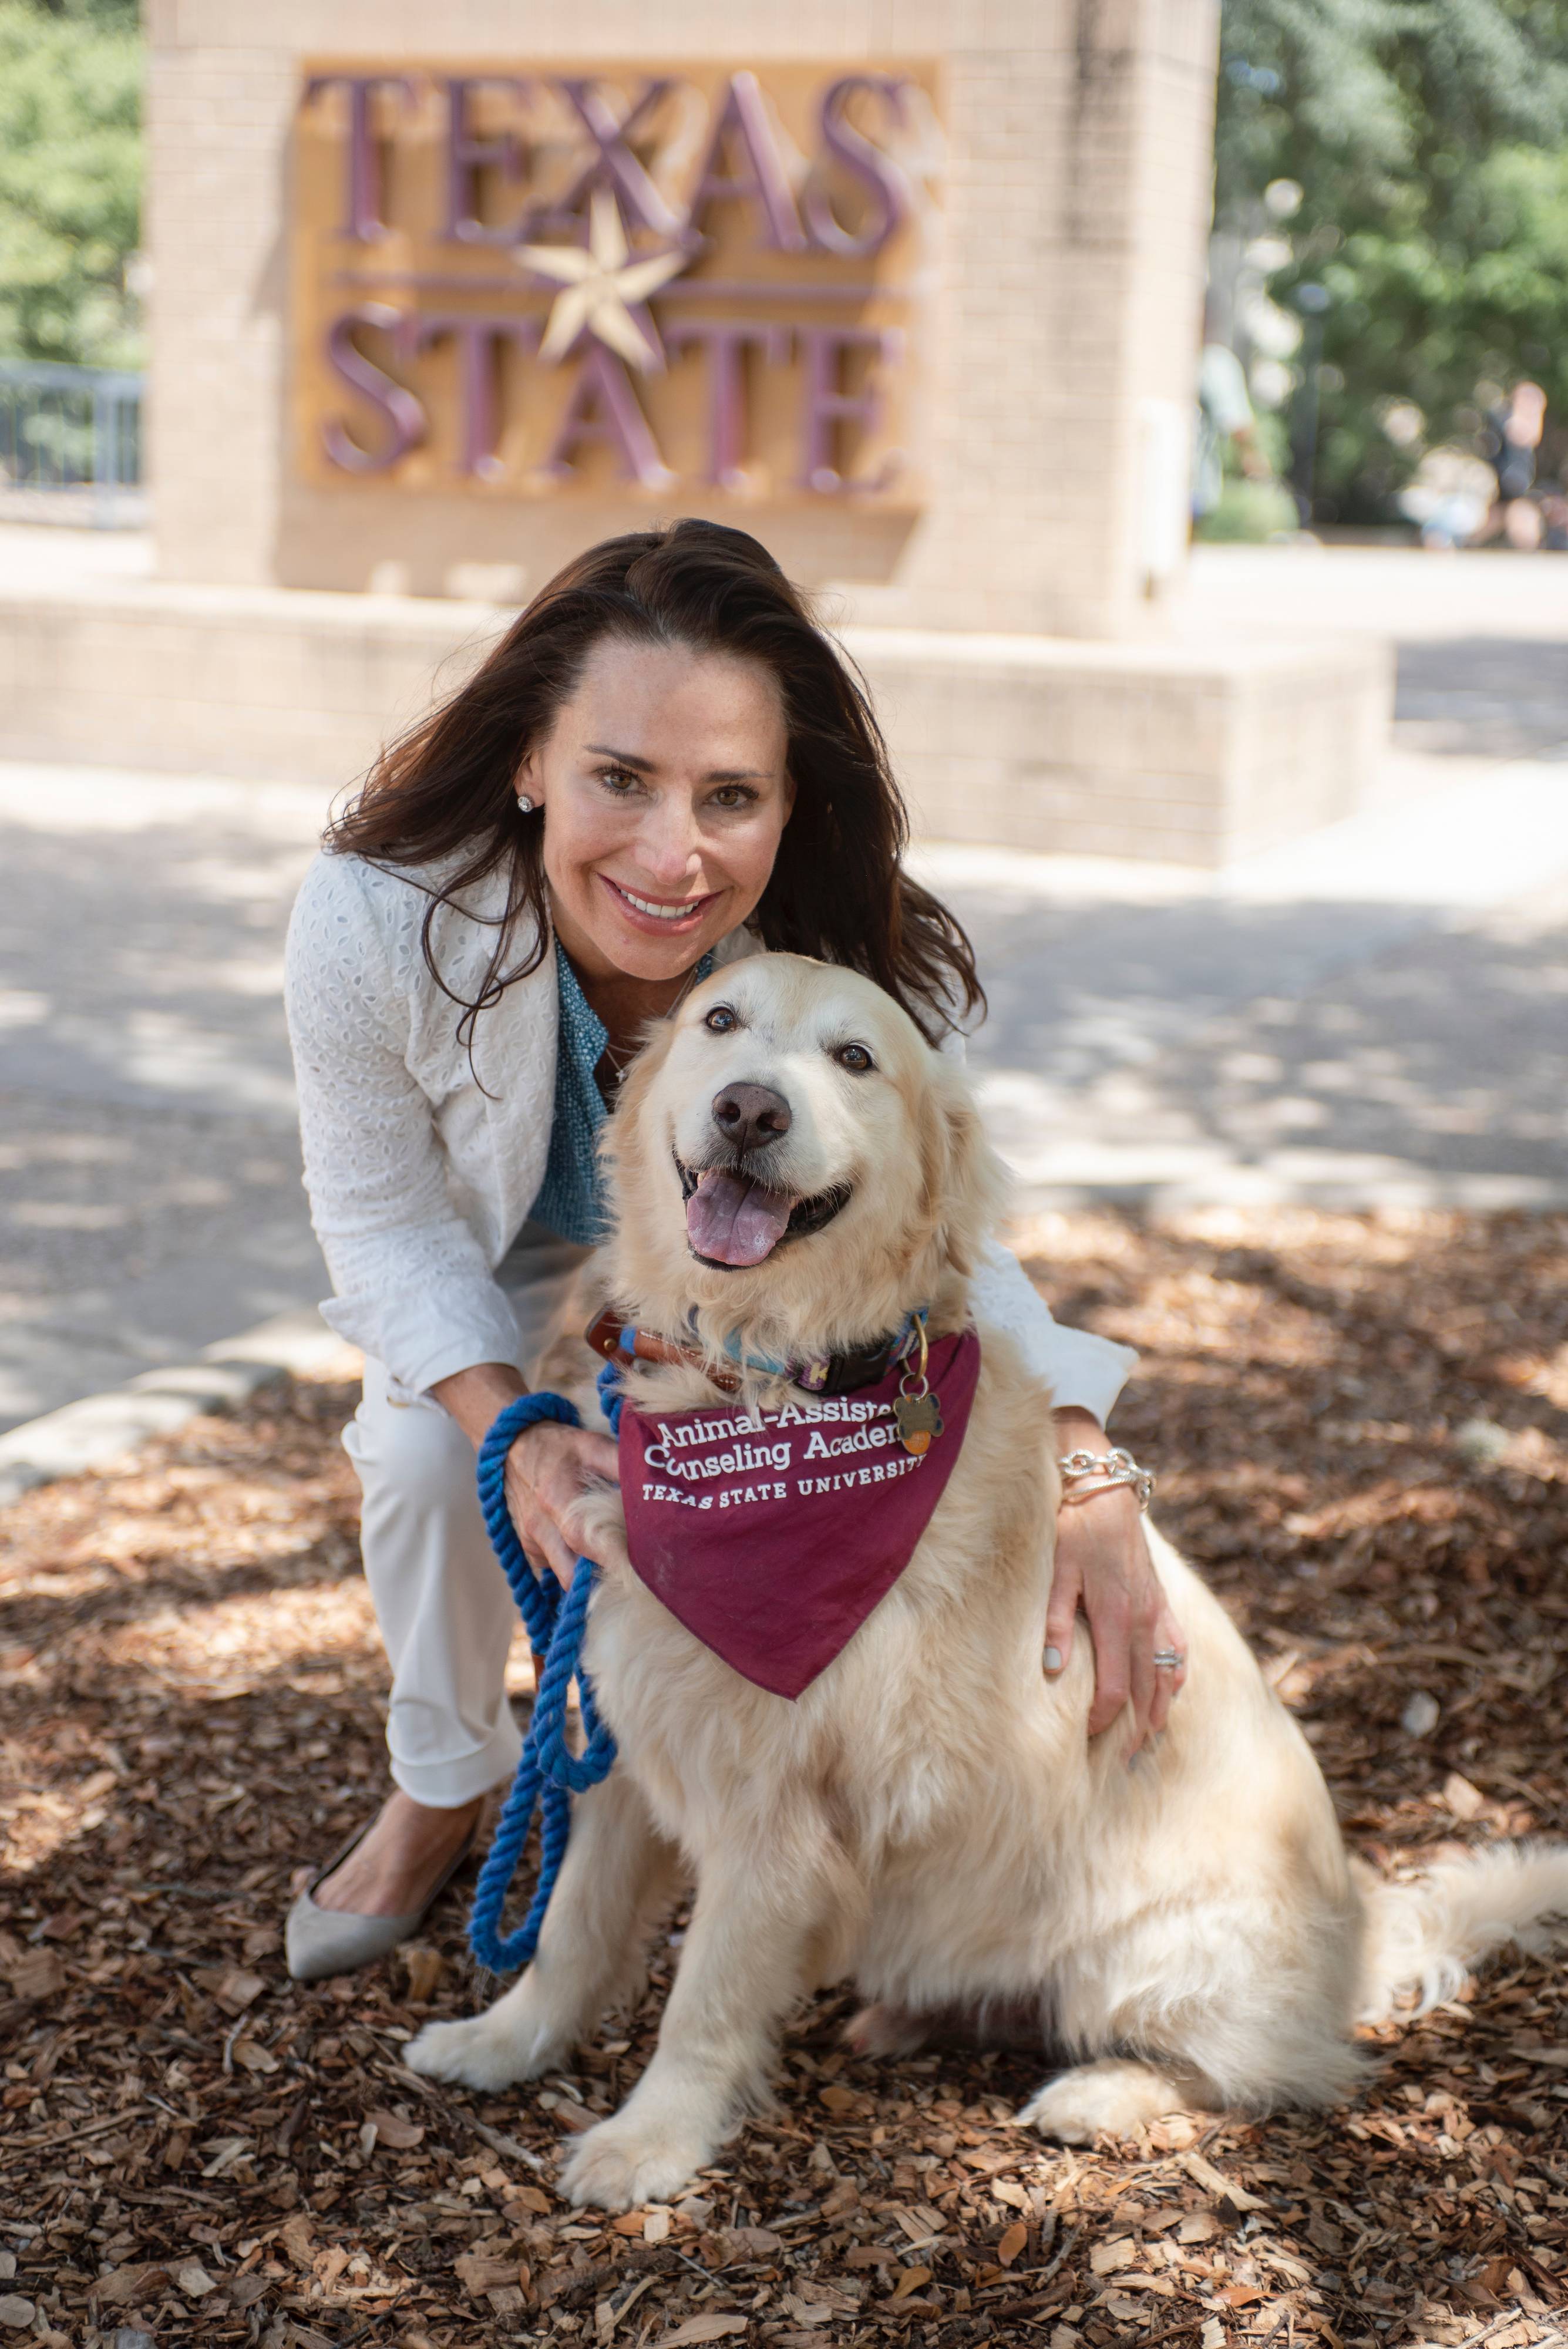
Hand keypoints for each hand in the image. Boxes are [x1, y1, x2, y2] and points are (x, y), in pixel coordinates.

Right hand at [429, 1360, 618, 1584]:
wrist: (512, 1446)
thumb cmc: (558, 1446)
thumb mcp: (592, 1445)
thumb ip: (620, 1464)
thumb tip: (653, 1486)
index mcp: (556, 1499)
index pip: (582, 1540)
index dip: (610, 1558)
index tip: (638, 1570)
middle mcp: (539, 1527)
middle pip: (571, 1575)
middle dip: (600, 1581)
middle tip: (630, 1573)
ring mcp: (530, 1541)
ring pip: (564, 1574)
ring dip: (588, 1573)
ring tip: (613, 1556)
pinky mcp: (527, 1548)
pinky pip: (554, 1567)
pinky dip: (573, 1563)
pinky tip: (586, 1544)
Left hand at [1045, 1410, 1183, 1754]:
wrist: (1103, 1488)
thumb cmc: (1072, 1527)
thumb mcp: (1056, 1569)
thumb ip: (1054, 1621)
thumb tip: (1052, 1672)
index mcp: (1116, 1615)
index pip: (1114, 1684)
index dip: (1104, 1717)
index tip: (1089, 1738)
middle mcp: (1144, 1618)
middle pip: (1146, 1687)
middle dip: (1134, 1726)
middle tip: (1123, 1760)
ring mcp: (1158, 1609)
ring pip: (1167, 1672)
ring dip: (1159, 1708)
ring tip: (1147, 1739)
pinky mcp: (1162, 1600)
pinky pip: (1178, 1648)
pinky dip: (1175, 1676)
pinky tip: (1169, 1693)